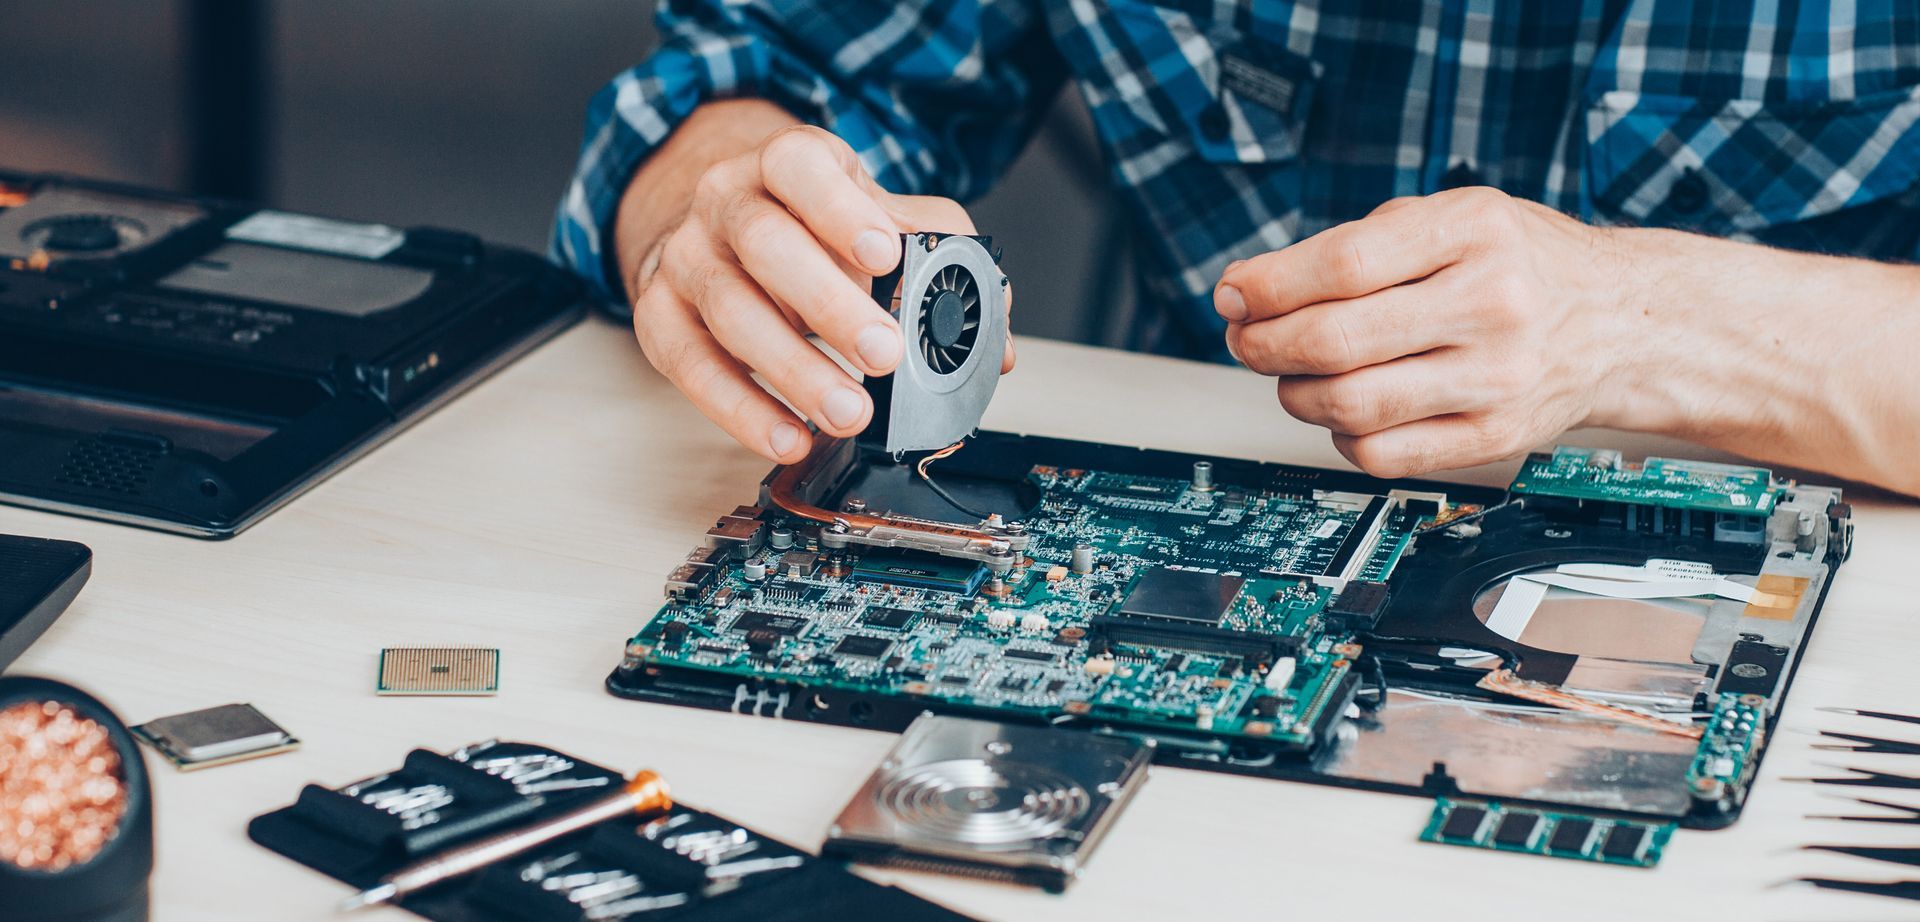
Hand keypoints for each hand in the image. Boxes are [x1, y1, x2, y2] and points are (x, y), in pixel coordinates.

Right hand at [629, 122, 1008, 462]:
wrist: (721, 228)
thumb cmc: (812, 227)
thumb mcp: (877, 219)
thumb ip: (939, 261)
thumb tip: (993, 338)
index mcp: (786, 163)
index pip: (801, 167)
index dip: (840, 210)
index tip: (886, 256)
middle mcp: (726, 202)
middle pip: (766, 243)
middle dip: (828, 304)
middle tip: (884, 356)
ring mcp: (687, 257)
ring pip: (730, 309)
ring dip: (794, 370)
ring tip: (849, 413)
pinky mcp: (660, 315)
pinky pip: (690, 366)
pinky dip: (740, 409)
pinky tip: (787, 435)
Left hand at [1215, 188, 1632, 477]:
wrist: (1620, 323)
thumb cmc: (1515, 264)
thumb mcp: (1451, 218)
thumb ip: (1356, 246)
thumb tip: (1246, 292)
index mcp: (1474, 231)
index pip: (1344, 265)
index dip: (1268, 286)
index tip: (1232, 295)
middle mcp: (1492, 304)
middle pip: (1335, 341)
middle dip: (1263, 345)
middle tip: (1244, 339)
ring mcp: (1497, 378)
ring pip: (1349, 405)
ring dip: (1294, 393)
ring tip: (1293, 375)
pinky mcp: (1494, 438)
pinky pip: (1381, 455)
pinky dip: (1340, 436)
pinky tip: (1344, 410)